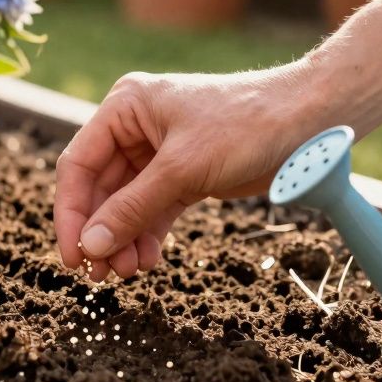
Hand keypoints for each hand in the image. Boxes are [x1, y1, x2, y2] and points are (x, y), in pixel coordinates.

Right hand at [53, 66, 321, 280]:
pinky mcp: (184, 174)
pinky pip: (153, 209)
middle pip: (99, 189)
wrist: (310, 120)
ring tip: (127, 272)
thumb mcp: (184, 168)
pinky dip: (147, 235)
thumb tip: (91, 247)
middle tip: (100, 273)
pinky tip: (147, 260)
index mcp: (124, 107)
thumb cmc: (247, 124)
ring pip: (125, 204)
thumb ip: (133, 207)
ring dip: (122, 239)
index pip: (79, 165)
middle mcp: (135, 128)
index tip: (73, 255)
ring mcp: (159, 152)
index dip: (70, 213)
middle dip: (100, 232)